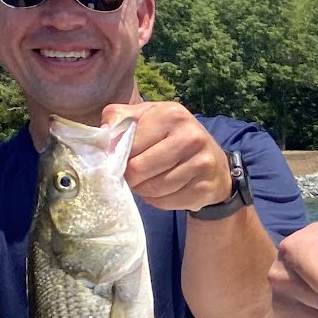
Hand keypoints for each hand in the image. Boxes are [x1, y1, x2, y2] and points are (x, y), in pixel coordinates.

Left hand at [105, 101, 231, 213]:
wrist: (214, 163)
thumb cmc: (169, 137)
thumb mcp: (145, 118)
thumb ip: (119, 119)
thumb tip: (104, 136)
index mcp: (171, 114)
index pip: (128, 145)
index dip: (119, 156)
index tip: (122, 159)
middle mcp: (191, 137)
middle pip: (139, 169)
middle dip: (130, 176)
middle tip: (134, 174)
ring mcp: (202, 164)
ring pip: (152, 189)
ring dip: (143, 190)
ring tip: (149, 180)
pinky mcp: (205, 189)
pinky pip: (167, 202)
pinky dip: (159, 200)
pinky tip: (165, 190)